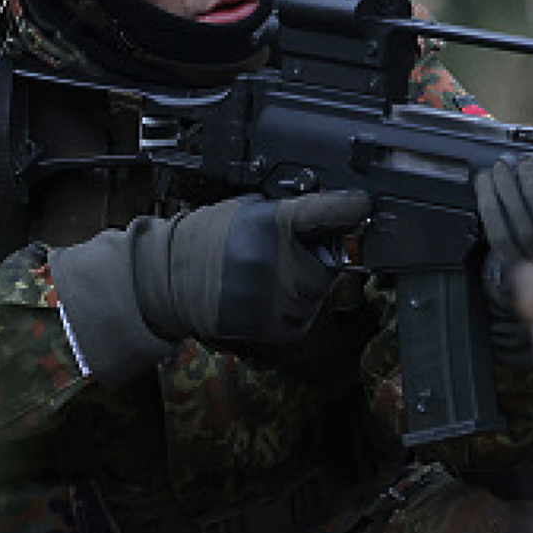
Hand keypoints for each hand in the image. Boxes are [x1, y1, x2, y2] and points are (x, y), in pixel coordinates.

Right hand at [50, 190, 371, 382]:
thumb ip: (286, 214)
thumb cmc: (204, 242)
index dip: (348, 207)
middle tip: (284, 254)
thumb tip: (326, 212)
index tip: (363, 204)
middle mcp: (279, 263)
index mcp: (270, 225)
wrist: (169, 283)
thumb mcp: (244, 211)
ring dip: (307, 284)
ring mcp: (279, 299)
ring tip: (270, 276)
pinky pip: (306, 316)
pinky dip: (296, 308)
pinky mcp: (276, 328)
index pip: (323, 213)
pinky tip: (267, 295)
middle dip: (317, 256)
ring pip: (320, 292)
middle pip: (330, 260)